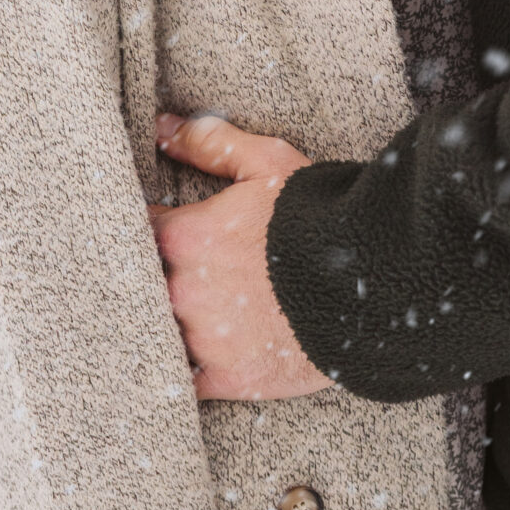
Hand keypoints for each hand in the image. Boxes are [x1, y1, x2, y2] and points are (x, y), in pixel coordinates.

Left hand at [148, 113, 329, 400]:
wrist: (373, 279)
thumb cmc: (318, 215)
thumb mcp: (269, 163)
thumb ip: (212, 144)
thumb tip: (163, 128)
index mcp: (187, 238)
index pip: (136, 232)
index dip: (142, 229)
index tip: (154, 230)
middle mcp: (185, 291)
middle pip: (141, 286)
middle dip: (150, 277)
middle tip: (169, 271)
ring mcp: (205, 340)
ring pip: (159, 333)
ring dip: (165, 321)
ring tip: (183, 313)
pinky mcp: (229, 378)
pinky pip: (184, 380)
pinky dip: (182, 369)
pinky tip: (189, 357)